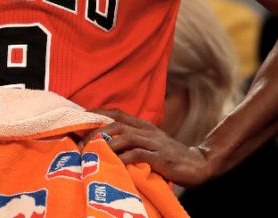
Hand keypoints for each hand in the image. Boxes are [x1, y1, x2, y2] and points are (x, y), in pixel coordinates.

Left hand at [90, 109, 210, 188]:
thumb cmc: (169, 156)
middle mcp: (148, 130)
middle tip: (80, 143)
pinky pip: (138, 154)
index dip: (98, 113)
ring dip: (107, 144)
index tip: (79, 117)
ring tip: (92, 153)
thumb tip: (106, 144)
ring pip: (126, 136)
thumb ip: (132, 142)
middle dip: (97, 132)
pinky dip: (124, 158)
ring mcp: (155, 143)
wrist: (198, 165)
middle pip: (117, 124)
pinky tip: (113, 164)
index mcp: (144, 125)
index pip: (118, 113)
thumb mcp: (149, 144)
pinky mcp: (160, 157)